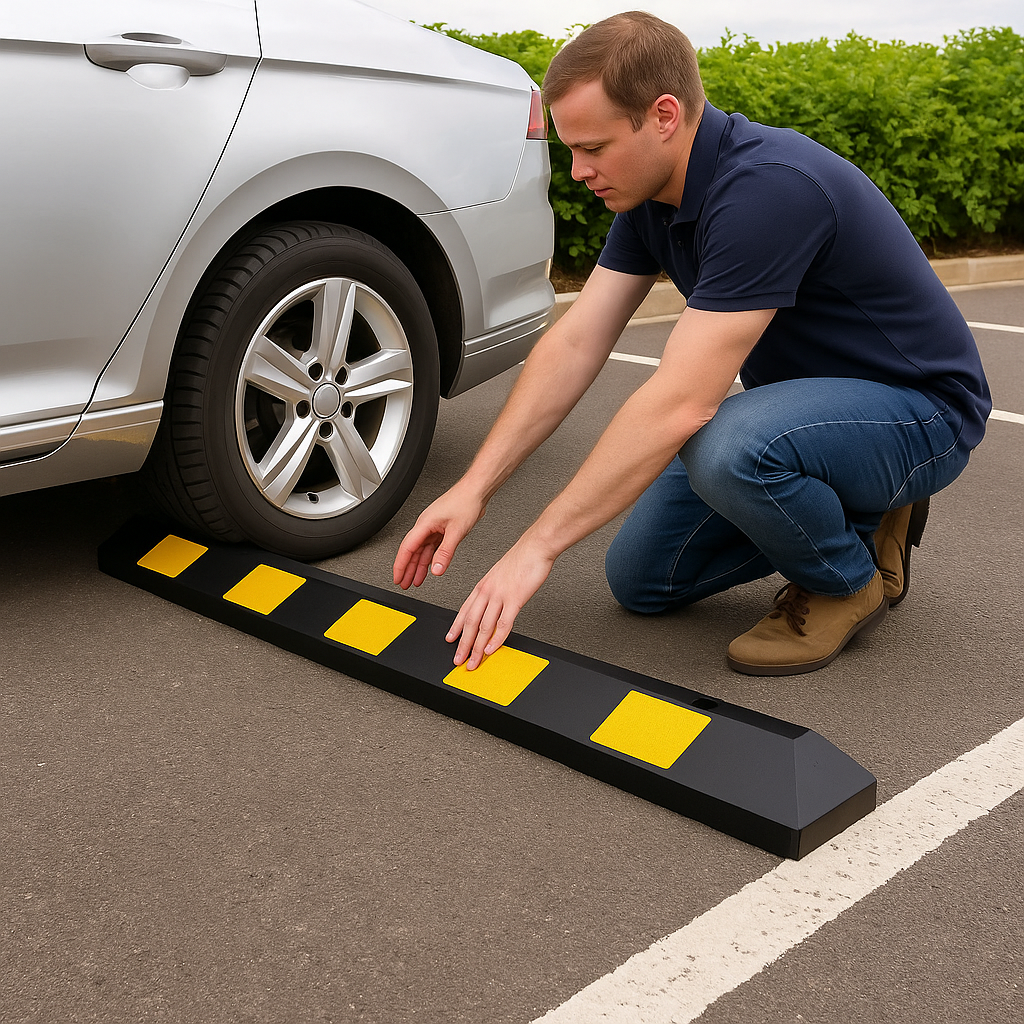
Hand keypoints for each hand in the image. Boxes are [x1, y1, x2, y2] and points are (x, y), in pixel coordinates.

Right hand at [393, 485, 484, 589]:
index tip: (398, 578)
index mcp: (424, 524)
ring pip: (421, 551)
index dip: (400, 565)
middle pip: (412, 551)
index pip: (407, 548)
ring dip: (418, 566)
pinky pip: (431, 547)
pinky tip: (429, 568)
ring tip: (414, 580)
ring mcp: (433, 527)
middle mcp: (426, 525)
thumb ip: (445, 553)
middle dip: (407, 569)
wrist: (476, 491)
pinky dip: (429, 559)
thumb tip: (437, 569)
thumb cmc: (466, 502)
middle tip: (403, 583)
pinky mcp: (441, 528)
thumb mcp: (456, 531)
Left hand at [447, 534, 555, 669]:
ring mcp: (500, 596)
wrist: (536, 547)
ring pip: (484, 626)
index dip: (456, 627)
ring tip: (473, 661)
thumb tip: (493, 606)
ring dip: (477, 647)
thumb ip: (495, 591)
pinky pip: (503, 623)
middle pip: (470, 622)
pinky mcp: (514, 599)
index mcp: (483, 585)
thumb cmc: (522, 559)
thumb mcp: (501, 575)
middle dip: (463, 644)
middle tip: (458, 659)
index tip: (451, 640)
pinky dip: (496, 639)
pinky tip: (491, 649)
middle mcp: (488, 591)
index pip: (464, 610)